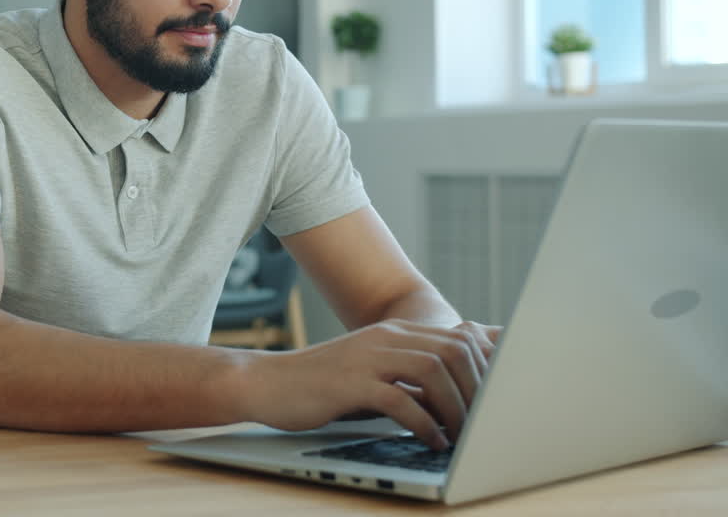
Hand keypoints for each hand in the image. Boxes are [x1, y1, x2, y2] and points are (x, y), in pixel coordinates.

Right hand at [239, 319, 503, 449]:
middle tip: (487, 423)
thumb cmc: (323, 387)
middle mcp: (385, 338)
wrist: (268, 383)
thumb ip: (409, 379)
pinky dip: (423, 423)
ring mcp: (368, 358)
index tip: (506, 396)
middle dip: (479, 389)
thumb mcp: (373, 374)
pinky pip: (399, 398)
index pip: (458, 338)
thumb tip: (456, 400)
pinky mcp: (350, 383)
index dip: (489, 365)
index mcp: (394, 334)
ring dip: (457, 406)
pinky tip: (431, 441)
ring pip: (432, 370)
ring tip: (464, 436)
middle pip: (453, 350)